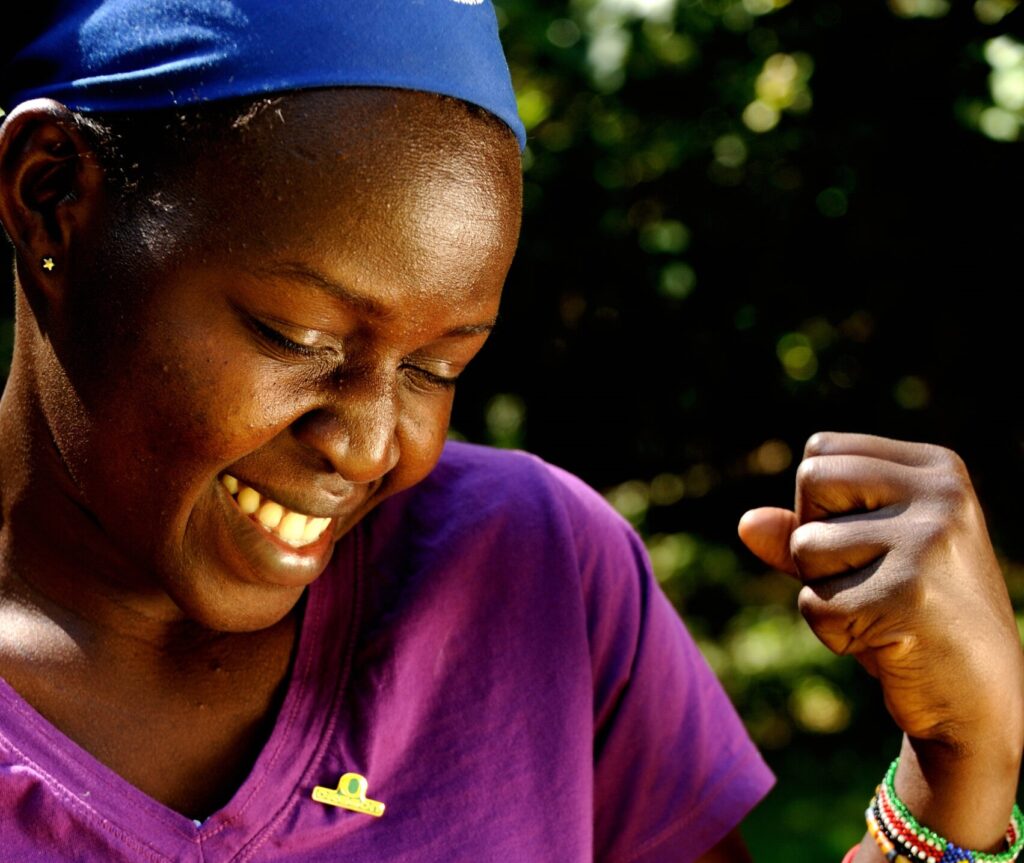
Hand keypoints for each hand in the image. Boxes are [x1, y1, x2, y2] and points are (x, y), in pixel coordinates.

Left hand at [738, 432, 1023, 848]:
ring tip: (883, 612)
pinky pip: (816, 604)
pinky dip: (835, 633)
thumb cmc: (914, 615)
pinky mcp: (908, 594)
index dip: (818, 504)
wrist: (981, 699)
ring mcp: (928, 541)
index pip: (821, 450)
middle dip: (815, 540)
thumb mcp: (861, 558)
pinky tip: (888, 642)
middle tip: (870, 579)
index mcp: (936, 468)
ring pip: (805, 546)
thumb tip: (746, 524)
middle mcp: (940, 493)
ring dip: (826, 592)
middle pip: (810, 479)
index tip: (869, 541)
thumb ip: (803, 531)